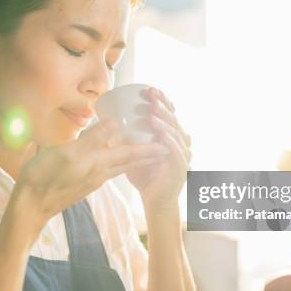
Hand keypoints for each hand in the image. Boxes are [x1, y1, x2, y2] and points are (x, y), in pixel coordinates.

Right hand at [10, 119, 170, 226]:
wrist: (31, 207)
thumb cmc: (44, 178)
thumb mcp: (68, 154)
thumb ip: (93, 139)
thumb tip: (114, 124)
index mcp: (98, 164)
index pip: (130, 153)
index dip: (148, 146)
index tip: (165, 141)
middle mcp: (99, 174)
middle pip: (129, 161)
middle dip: (148, 154)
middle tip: (166, 150)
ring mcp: (91, 181)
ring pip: (119, 167)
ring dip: (135, 160)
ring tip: (148, 155)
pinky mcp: (82, 185)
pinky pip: (108, 172)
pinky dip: (118, 165)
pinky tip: (115, 163)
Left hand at [125, 87, 191, 214]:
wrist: (156, 201)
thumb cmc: (146, 176)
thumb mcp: (133, 153)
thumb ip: (126, 139)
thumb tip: (107, 123)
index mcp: (170, 136)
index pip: (168, 113)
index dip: (161, 100)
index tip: (149, 89)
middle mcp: (180, 142)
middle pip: (173, 119)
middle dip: (162, 106)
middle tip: (150, 96)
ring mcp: (182, 155)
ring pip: (176, 133)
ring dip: (164, 122)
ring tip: (152, 113)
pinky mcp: (181, 168)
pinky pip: (177, 152)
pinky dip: (170, 142)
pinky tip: (162, 134)